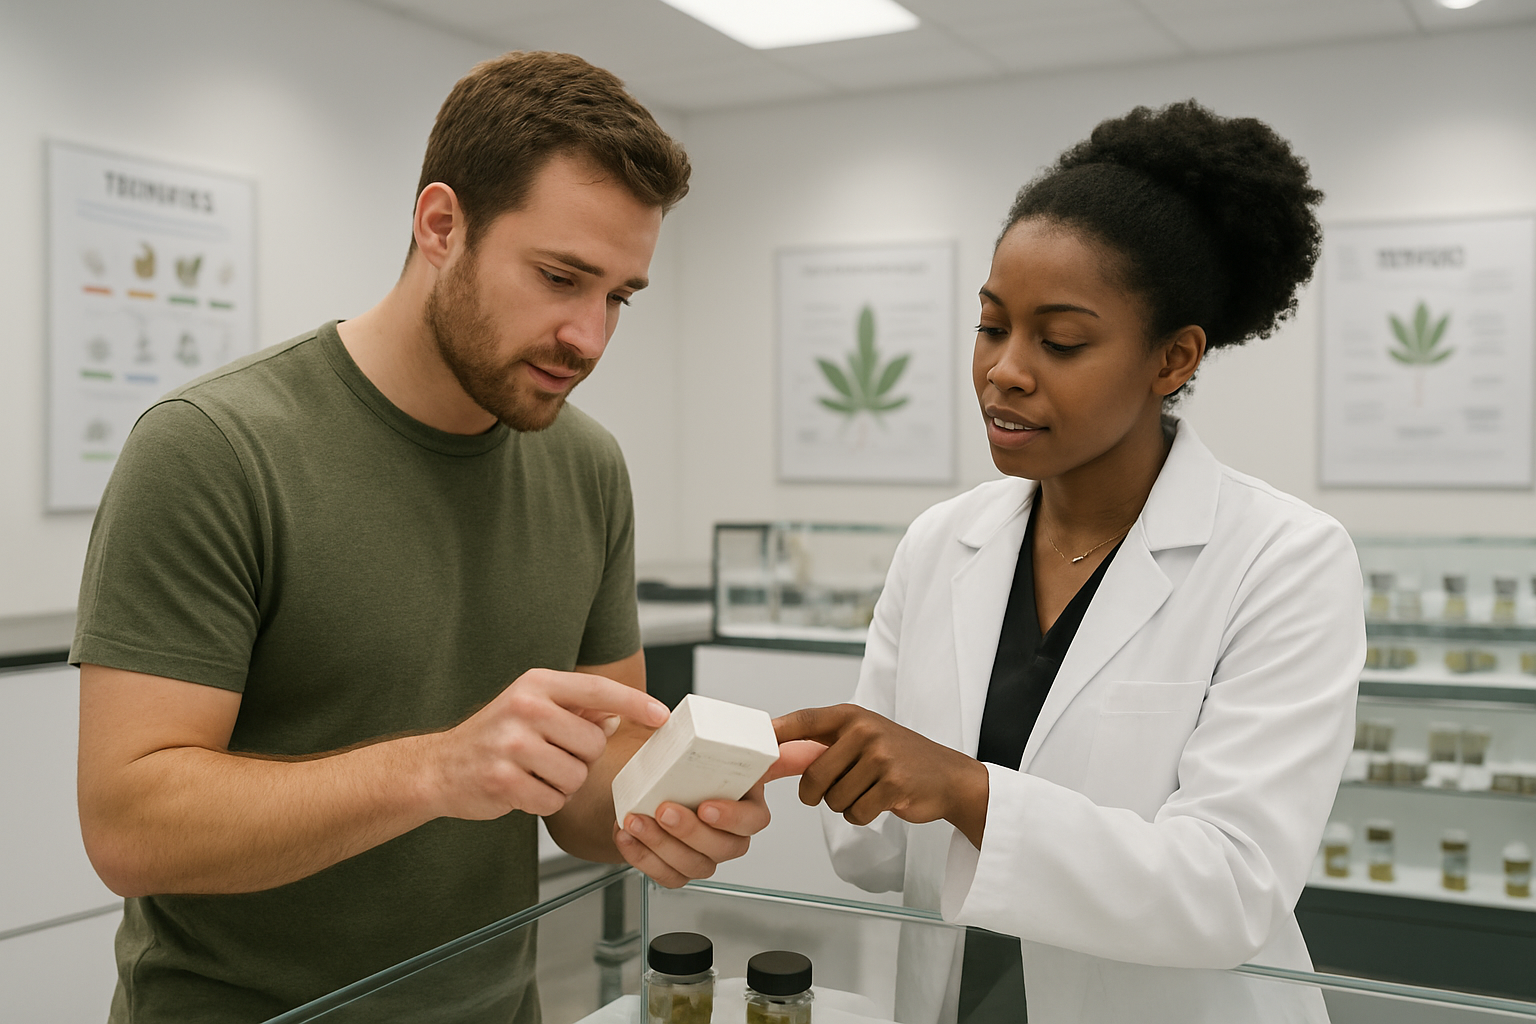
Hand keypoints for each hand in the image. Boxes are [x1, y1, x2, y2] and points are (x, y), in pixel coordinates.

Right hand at [428, 668, 668, 819]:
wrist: (439, 767)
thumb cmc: (493, 737)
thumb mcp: (532, 708)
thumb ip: (576, 709)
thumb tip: (615, 717)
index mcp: (536, 685)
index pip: (598, 689)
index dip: (634, 702)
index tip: (662, 715)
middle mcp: (525, 708)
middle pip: (592, 743)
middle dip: (580, 758)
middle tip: (549, 756)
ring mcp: (512, 745)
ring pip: (575, 775)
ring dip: (562, 784)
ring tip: (533, 773)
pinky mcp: (503, 781)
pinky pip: (552, 801)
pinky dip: (543, 802)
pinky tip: (521, 789)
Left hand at [611, 740, 826, 887]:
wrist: (651, 779)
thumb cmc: (685, 762)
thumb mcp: (709, 742)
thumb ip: (743, 743)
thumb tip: (793, 744)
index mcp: (746, 804)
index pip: (753, 820)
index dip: (732, 817)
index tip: (706, 806)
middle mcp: (730, 835)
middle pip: (722, 847)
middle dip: (689, 831)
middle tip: (664, 809)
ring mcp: (705, 856)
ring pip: (692, 865)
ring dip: (660, 844)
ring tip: (636, 820)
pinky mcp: (679, 869)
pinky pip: (666, 875)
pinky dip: (643, 858)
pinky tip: (627, 836)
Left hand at [773, 704, 988, 847]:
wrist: (948, 777)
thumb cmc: (897, 757)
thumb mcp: (862, 738)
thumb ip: (822, 744)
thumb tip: (774, 754)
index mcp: (852, 716)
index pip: (805, 721)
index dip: (778, 732)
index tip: (757, 740)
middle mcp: (865, 731)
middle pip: (813, 777)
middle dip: (818, 794)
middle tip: (837, 790)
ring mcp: (881, 757)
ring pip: (834, 799)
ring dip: (845, 805)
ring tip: (869, 790)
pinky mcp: (894, 785)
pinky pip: (856, 814)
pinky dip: (862, 816)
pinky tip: (880, 801)